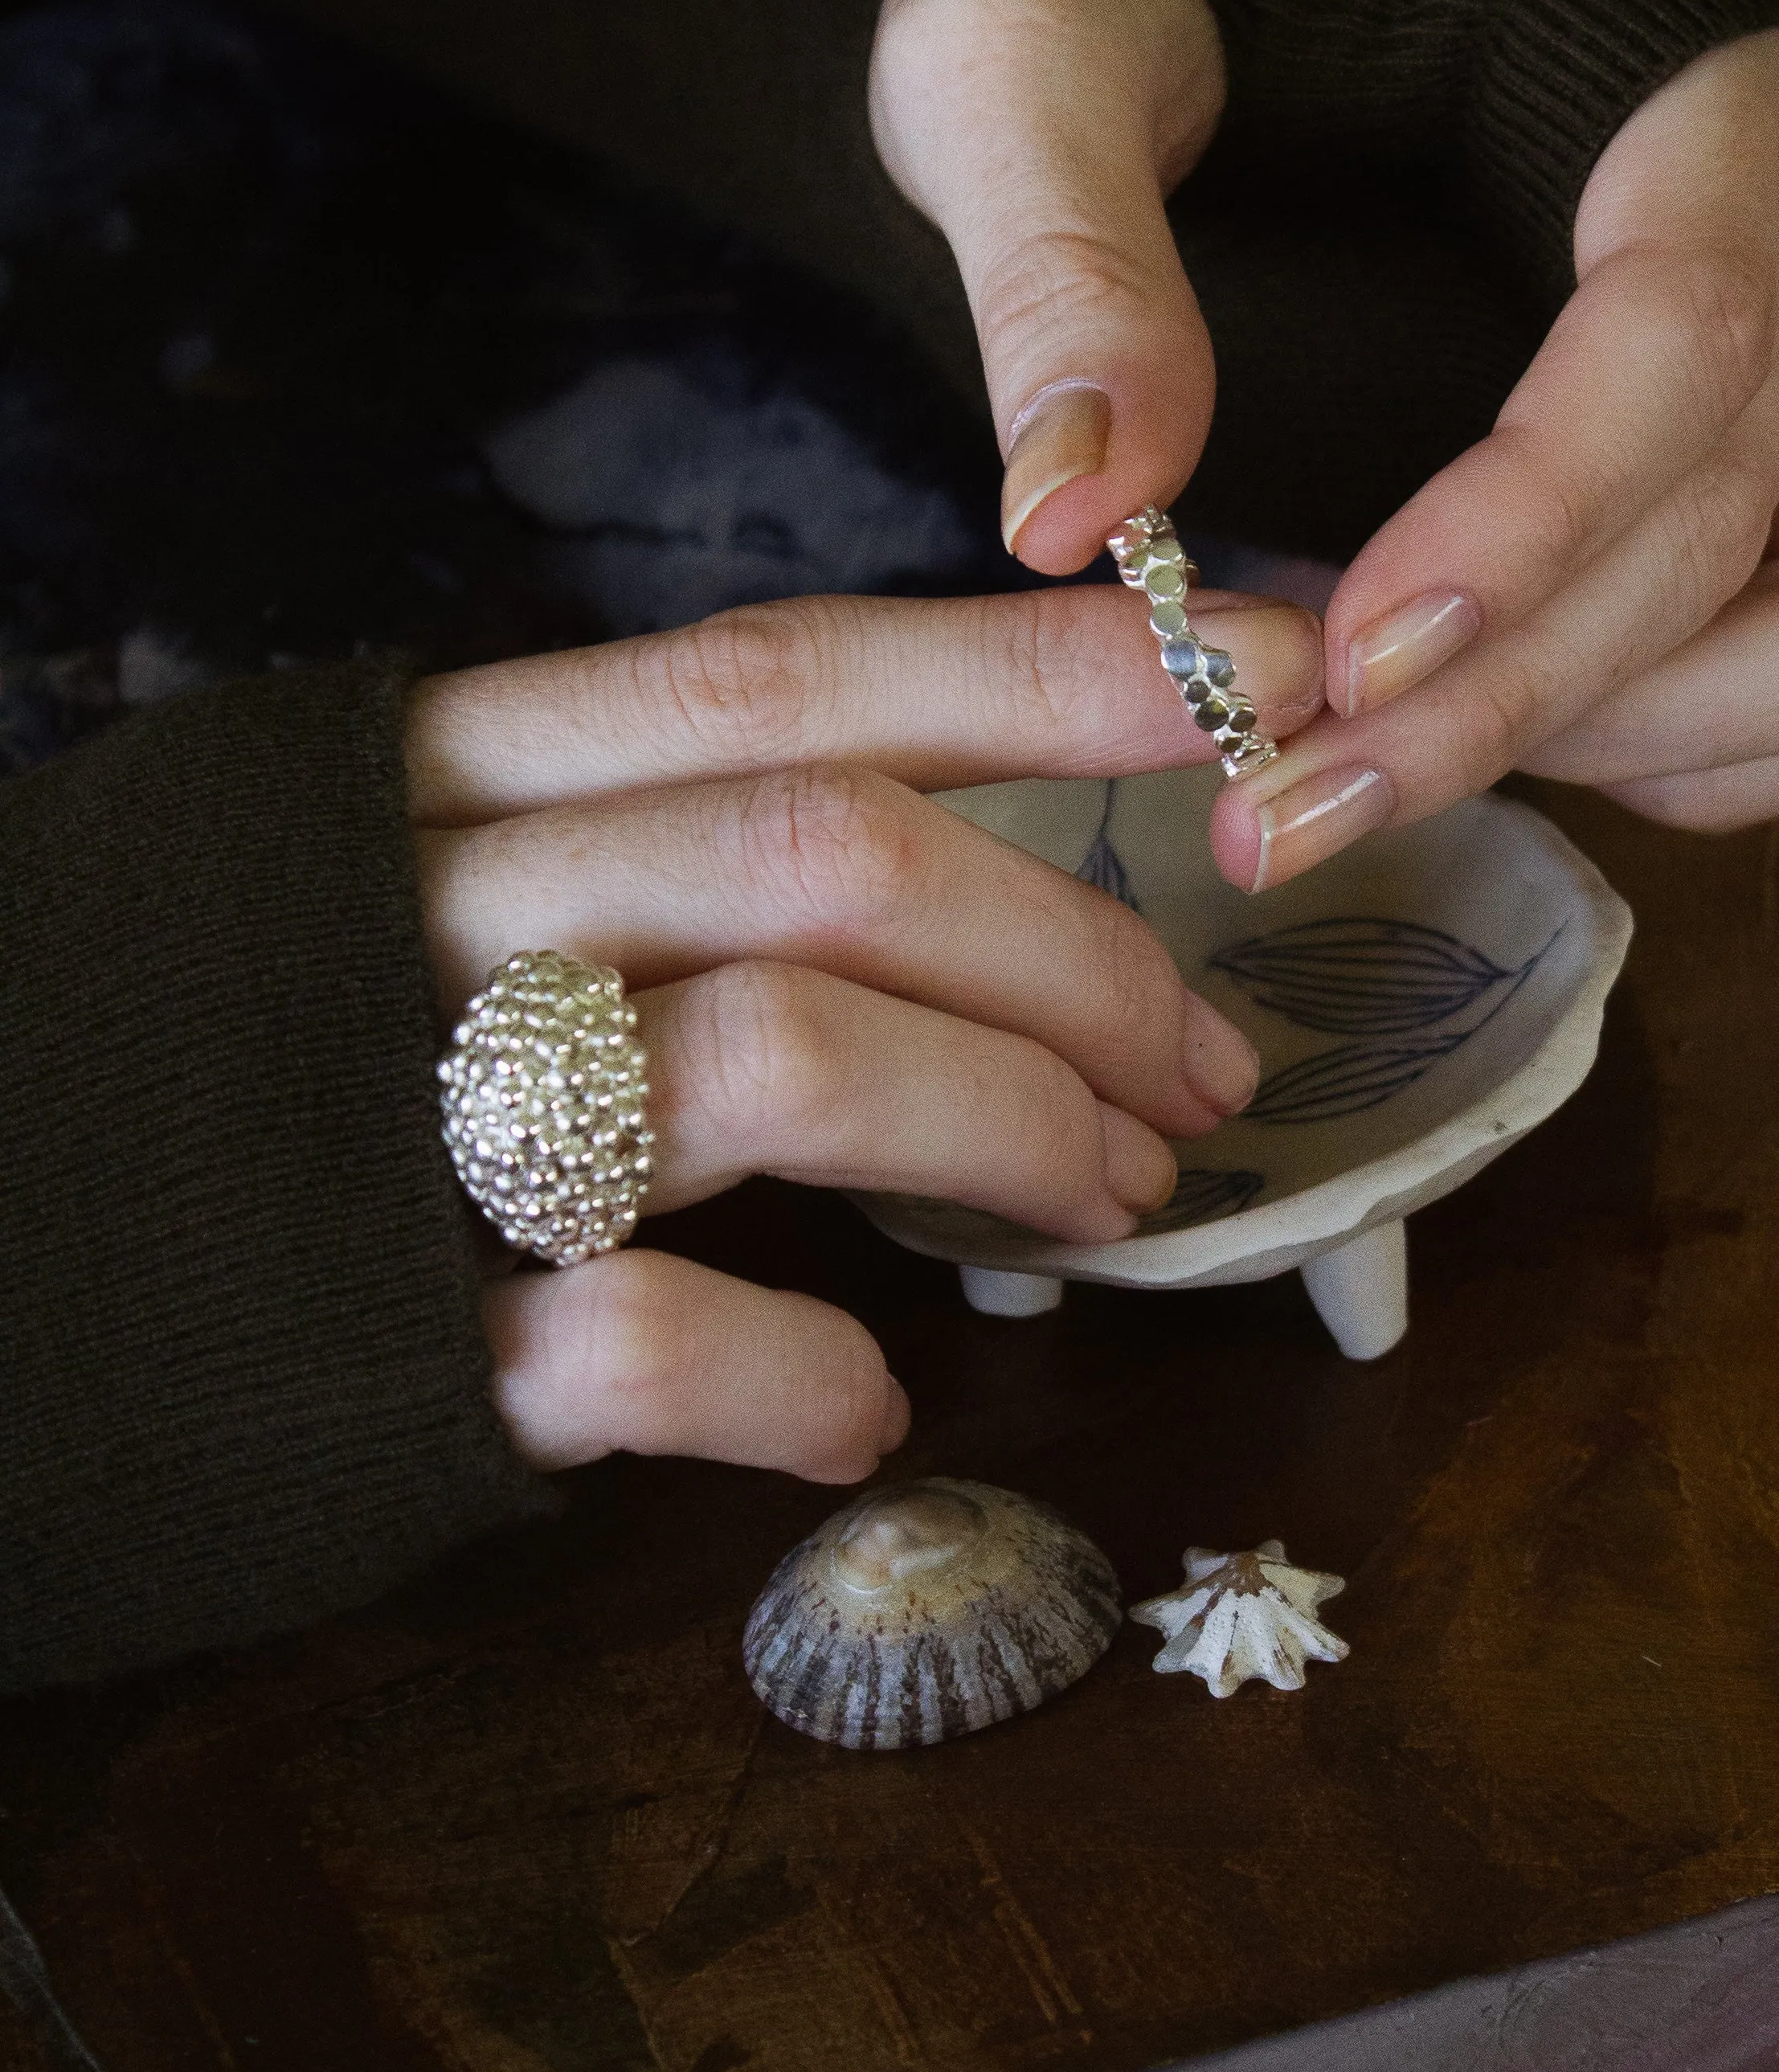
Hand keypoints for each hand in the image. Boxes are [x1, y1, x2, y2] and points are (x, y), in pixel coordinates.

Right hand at [405, 584, 1318, 1480]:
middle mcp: (432, 914)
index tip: (1257, 672)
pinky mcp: (375, 1343)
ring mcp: (398, 1123)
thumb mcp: (406, 885)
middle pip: (824, 859)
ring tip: (1108, 1201)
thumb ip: (616, 849)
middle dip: (1071, 951)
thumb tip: (928, 868)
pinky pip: (634, 1335)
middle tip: (1206, 1062)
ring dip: (999, 1129)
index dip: (1036, 669)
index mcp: (444, 781)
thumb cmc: (228, 1062)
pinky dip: (794, 1371)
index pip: (778, 681)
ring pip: (771, 1060)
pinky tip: (862, 1402)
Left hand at [871, 0, 1778, 886]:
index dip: (1540, 519)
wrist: (1172, 28)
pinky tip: (1453, 729)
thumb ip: (1052, 255)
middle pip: (1736, 516)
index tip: (1349, 655)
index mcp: (1664, 62)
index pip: (1689, 322)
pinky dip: (1657, 757)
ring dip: (1608, 741)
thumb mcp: (1018, 53)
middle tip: (1276, 801)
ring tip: (1360, 763)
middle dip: (1513, 694)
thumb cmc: (1117, 3)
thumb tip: (1077, 515)